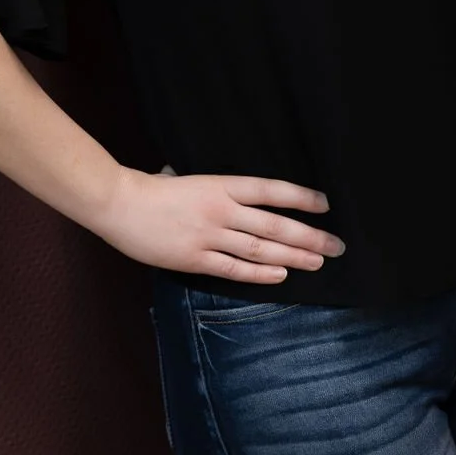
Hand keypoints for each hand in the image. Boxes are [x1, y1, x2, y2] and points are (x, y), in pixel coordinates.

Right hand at [92, 166, 344, 282]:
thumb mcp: (193, 179)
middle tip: (336, 245)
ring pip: (261, 248)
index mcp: (221, 185)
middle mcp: (221, 210)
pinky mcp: (195, 259)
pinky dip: (261, 273)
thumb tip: (243, 198)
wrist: (120, 204)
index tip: (325, 205)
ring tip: (318, 262)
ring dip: (292, 256)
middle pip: (275, 224)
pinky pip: (235, 269)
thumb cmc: (155, 188)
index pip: (272, 191)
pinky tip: (281, 275)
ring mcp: (209, 236)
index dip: (301, 198)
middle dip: (309, 236)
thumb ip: (220, 191)